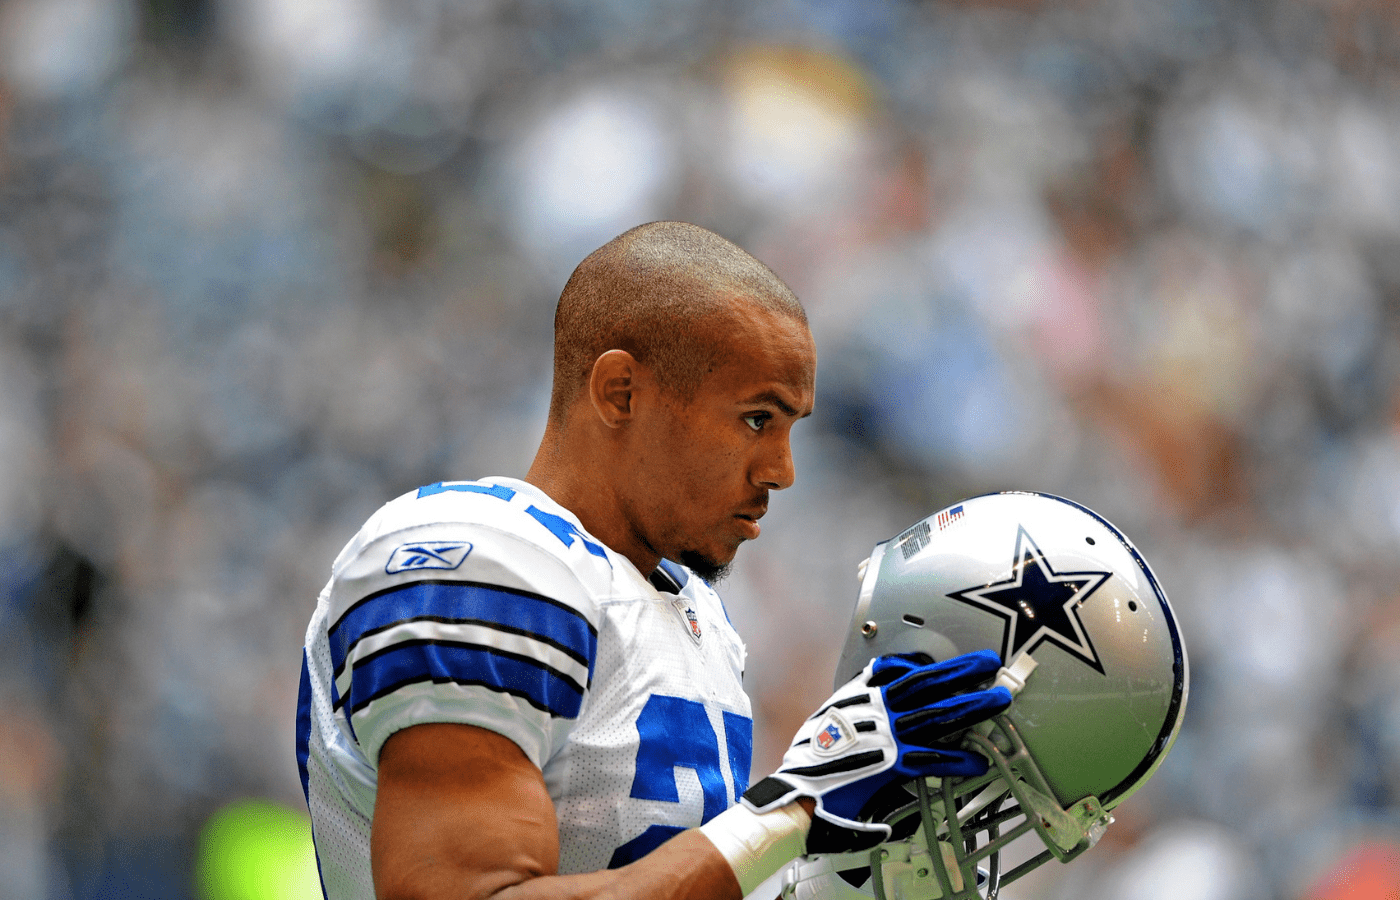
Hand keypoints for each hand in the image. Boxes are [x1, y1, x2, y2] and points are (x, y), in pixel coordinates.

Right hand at [742, 650, 1011, 851]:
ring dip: (970, 705)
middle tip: (988, 662)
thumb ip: (853, 707)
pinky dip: (957, 760)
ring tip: (998, 699)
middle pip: (926, 685)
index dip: (921, 664)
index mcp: (861, 699)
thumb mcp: (828, 720)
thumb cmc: (809, 763)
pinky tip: (977, 762)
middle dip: (959, 671)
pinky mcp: (892, 766)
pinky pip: (933, 760)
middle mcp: (877, 712)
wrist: (797, 793)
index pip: (897, 673)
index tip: (939, 660)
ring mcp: (887, 738)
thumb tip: (870, 701)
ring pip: (936, 715)